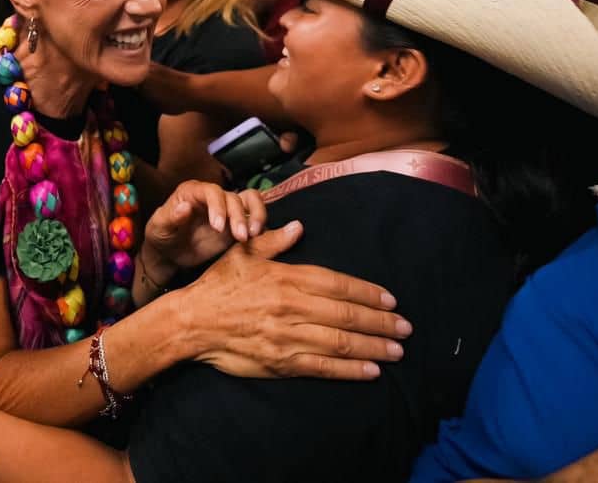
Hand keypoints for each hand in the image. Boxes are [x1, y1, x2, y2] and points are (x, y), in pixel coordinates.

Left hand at [142, 180, 266, 284]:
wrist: (169, 254)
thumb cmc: (161, 235)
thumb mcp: (159, 227)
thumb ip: (170, 217)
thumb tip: (185, 207)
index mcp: (193, 192)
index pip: (212, 192)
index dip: (218, 207)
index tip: (218, 227)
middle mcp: (213, 197)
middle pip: (234, 198)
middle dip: (238, 216)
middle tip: (240, 237)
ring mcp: (227, 210)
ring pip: (250, 200)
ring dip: (256, 215)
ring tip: (253, 234)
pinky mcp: (236, 224)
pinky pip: (254, 217)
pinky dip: (260, 225)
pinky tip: (257, 240)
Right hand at [182, 222, 408, 380]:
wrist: (190, 323)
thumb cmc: (217, 286)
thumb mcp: (242, 255)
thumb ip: (272, 242)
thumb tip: (298, 227)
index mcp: (285, 278)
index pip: (337, 284)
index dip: (368, 292)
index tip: (391, 300)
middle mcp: (291, 306)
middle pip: (346, 314)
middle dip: (381, 322)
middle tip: (406, 328)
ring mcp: (287, 336)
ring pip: (340, 341)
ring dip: (373, 347)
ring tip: (397, 350)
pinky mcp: (281, 362)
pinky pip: (323, 366)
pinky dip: (350, 369)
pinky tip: (371, 370)